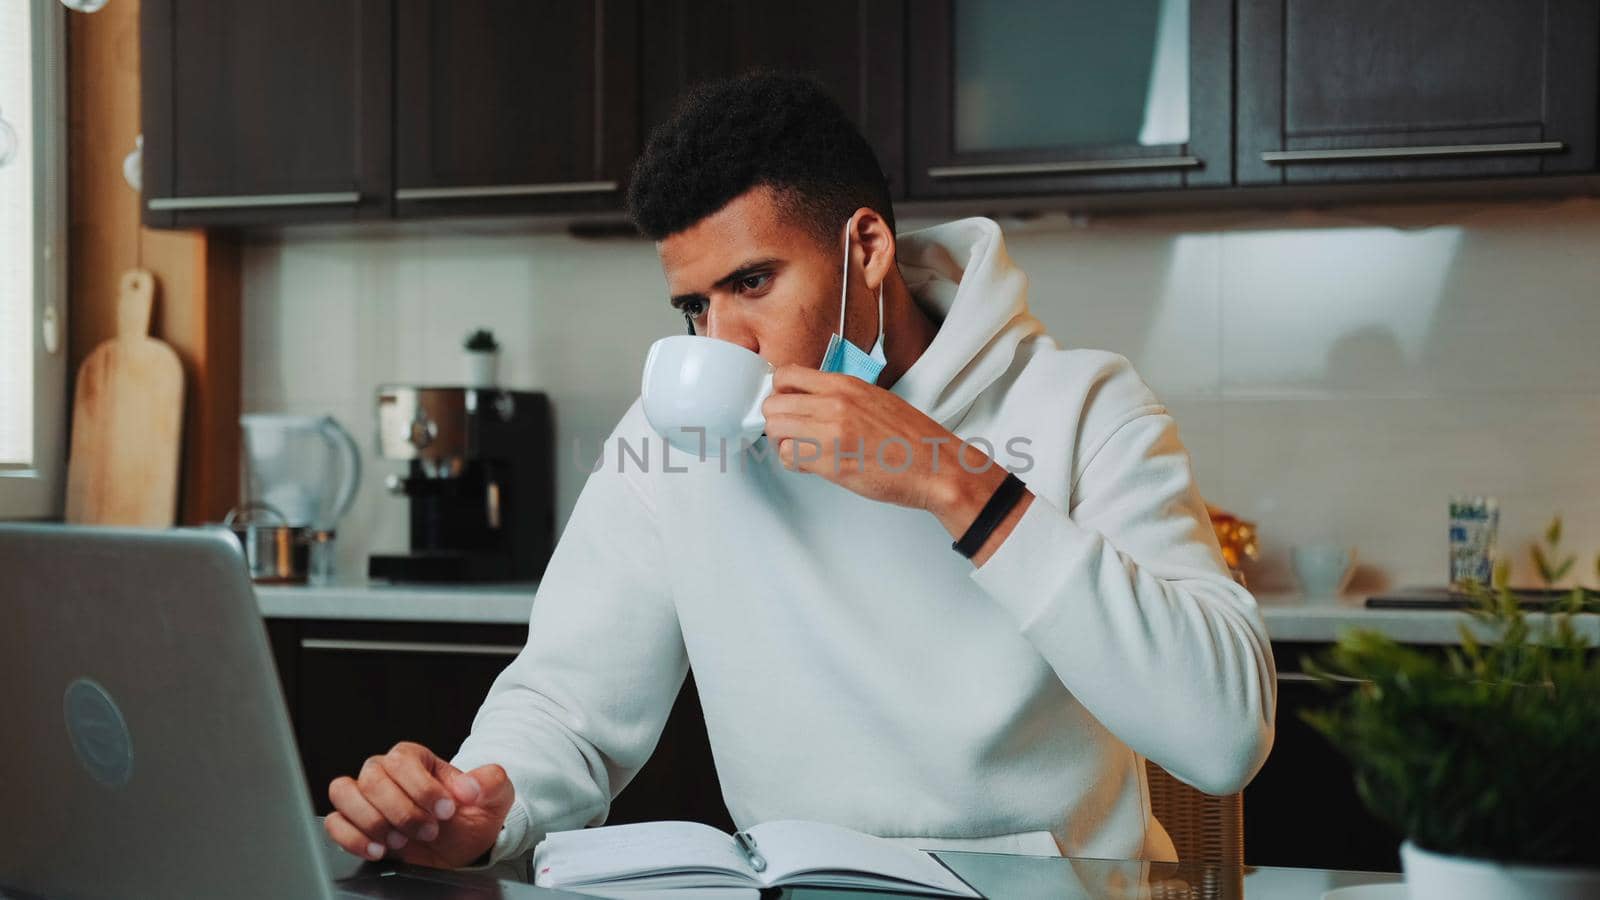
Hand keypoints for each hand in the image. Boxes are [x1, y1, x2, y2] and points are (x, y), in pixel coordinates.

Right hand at [325, 741, 513, 868]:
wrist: (461, 846)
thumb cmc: (471, 815)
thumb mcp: (493, 796)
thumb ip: (490, 782)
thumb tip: (470, 786)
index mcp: (415, 758)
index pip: (403, 761)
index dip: (423, 788)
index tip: (446, 811)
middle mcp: (385, 772)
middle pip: (373, 779)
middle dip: (402, 811)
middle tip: (429, 831)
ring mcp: (366, 797)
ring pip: (345, 793)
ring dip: (374, 821)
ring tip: (400, 841)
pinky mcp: (354, 823)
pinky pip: (334, 822)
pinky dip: (352, 837)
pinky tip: (378, 850)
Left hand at [761, 365, 1022, 546]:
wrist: (936, 466)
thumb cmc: (912, 439)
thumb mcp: (875, 399)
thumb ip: (841, 396)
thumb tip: (811, 400)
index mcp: (846, 385)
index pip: (786, 375)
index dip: (778, 392)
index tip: (784, 403)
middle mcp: (834, 404)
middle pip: (773, 404)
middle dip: (775, 420)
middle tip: (788, 432)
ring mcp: (831, 434)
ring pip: (775, 430)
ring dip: (781, 442)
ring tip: (799, 449)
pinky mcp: (831, 463)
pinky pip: (789, 457)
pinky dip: (793, 462)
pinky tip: (810, 464)